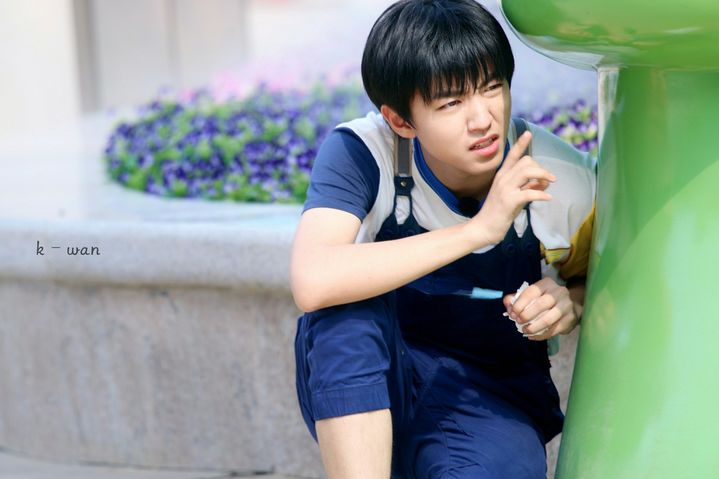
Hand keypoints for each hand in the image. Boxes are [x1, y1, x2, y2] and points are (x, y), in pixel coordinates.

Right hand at [470, 131, 555, 245]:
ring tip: (551, 183)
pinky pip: (530, 192)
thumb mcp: (513, 196)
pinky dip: (541, 194)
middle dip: (541, 168)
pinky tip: (548, 198)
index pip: (512, 155)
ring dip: (543, 175)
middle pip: (526, 161)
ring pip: (528, 172)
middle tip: (549, 180)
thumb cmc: (498, 213)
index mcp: (502, 176)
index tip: (528, 133)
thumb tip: (544, 182)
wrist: (483, 228)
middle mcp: (503, 179)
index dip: (521, 144)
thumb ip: (526, 186)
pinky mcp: (509, 201)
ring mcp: (505, 189)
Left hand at [503, 277, 581, 340]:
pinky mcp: (570, 319)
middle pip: (540, 305)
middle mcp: (559, 292)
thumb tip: (507, 303)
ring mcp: (566, 306)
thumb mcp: (532, 294)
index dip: (519, 304)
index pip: (531, 292)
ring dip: (533, 327)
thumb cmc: (545, 299)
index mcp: (547, 283)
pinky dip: (541, 335)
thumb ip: (517, 298)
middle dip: (526, 315)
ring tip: (525, 330)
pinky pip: (553, 330)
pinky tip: (532, 336)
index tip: (512, 313)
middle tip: (518, 322)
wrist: (570, 306)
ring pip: (548, 319)